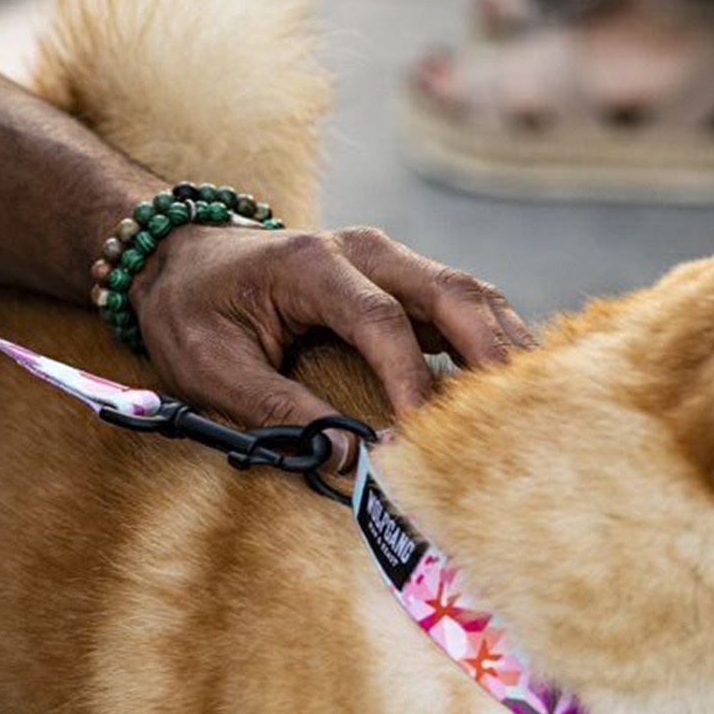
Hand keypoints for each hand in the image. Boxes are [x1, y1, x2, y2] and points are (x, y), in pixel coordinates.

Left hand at [131, 223, 534, 447]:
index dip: (409, 379)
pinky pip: (458, 303)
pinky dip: (490, 338)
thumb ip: (278, 413)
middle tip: (518, 409)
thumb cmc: (192, 313)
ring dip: (503, 342)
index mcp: (312, 265)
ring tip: (534, 399)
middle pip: (448, 291)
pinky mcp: (397, 279)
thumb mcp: (211, 369)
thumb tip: (350, 462)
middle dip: (490, 350)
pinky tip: (511, 383)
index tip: (424, 435)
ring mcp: (386, 259)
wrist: (179, 257)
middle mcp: (362, 250)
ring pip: (466, 292)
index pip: (380, 321)